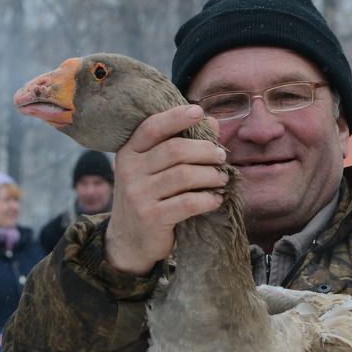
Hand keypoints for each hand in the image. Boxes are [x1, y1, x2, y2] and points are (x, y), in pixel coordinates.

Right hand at [104, 105, 226, 274]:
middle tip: (221, 157)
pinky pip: (187, 203)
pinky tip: (216, 199)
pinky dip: (207, 200)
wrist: (130, 240)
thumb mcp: (157, 169)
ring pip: (184, 176)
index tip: (199, 111)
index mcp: (129, 152)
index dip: (176, 117)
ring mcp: (138, 195)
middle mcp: (129, 170)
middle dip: (205, 151)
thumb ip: (181, 143)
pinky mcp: (151, 217)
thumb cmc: (150, 197)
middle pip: (175, 150)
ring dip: (211, 176)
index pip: (152, 127)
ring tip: (222, 179)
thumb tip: (213, 122)